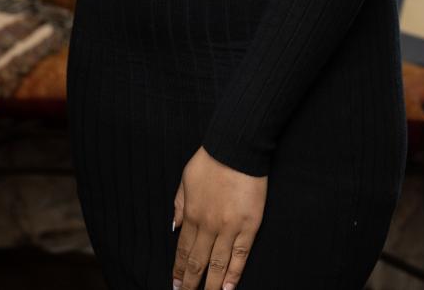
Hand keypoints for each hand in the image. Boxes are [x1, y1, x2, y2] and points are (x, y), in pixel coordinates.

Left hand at [171, 146, 264, 289]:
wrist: (236, 147)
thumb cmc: (210, 160)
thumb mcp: (185, 180)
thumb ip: (179, 205)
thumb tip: (174, 226)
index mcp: (191, 214)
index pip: (182, 250)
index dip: (178, 270)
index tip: (175, 284)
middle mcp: (208, 226)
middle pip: (198, 262)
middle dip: (190, 283)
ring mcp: (229, 227)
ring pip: (218, 264)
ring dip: (211, 285)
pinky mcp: (249, 225)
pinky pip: (241, 255)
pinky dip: (234, 273)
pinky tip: (229, 288)